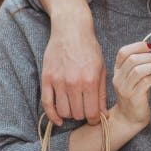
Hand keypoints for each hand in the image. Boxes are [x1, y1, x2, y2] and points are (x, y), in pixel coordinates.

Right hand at [39, 0, 106, 125]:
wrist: (71, 30)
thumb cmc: (89, 48)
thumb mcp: (101, 69)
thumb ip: (101, 93)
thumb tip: (104, 115)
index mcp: (90, 81)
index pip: (91, 113)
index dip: (94, 120)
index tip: (95, 118)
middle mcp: (73, 83)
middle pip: (77, 114)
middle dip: (83, 115)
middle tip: (86, 110)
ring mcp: (58, 81)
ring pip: (63, 111)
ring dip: (70, 114)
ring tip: (75, 107)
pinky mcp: (46, 79)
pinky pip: (46, 104)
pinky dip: (52, 116)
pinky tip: (58, 119)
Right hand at [112, 42, 150, 127]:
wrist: (128, 118)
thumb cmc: (134, 96)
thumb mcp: (133, 78)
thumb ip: (138, 65)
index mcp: (117, 71)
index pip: (123, 52)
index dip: (137, 46)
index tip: (149, 47)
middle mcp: (118, 79)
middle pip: (132, 59)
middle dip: (149, 57)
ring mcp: (124, 89)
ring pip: (138, 70)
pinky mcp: (133, 98)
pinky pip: (145, 83)